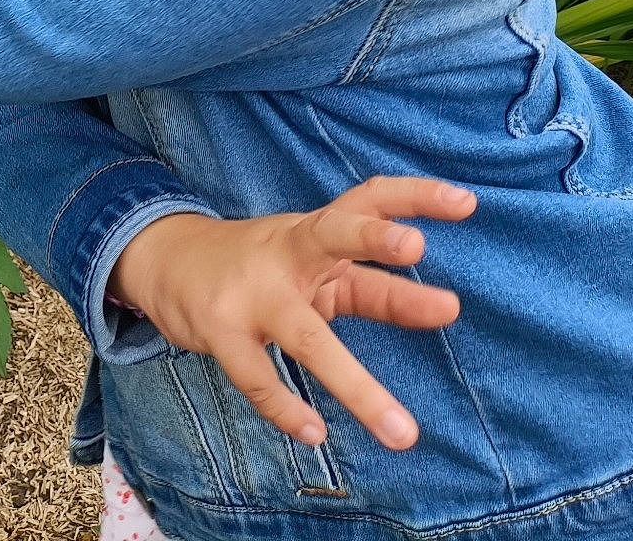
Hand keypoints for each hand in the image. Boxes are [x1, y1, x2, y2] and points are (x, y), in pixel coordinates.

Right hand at [108, 176, 475, 451]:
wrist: (166, 262)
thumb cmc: (262, 270)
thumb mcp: (317, 269)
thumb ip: (378, 287)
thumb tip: (449, 307)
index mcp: (314, 233)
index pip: (367, 200)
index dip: (415, 197)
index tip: (467, 201)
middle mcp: (287, 253)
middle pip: (330, 234)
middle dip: (370, 237)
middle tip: (416, 246)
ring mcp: (252, 293)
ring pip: (306, 337)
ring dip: (356, 385)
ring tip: (404, 434)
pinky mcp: (221, 330)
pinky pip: (256, 376)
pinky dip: (284, 407)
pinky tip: (314, 432)